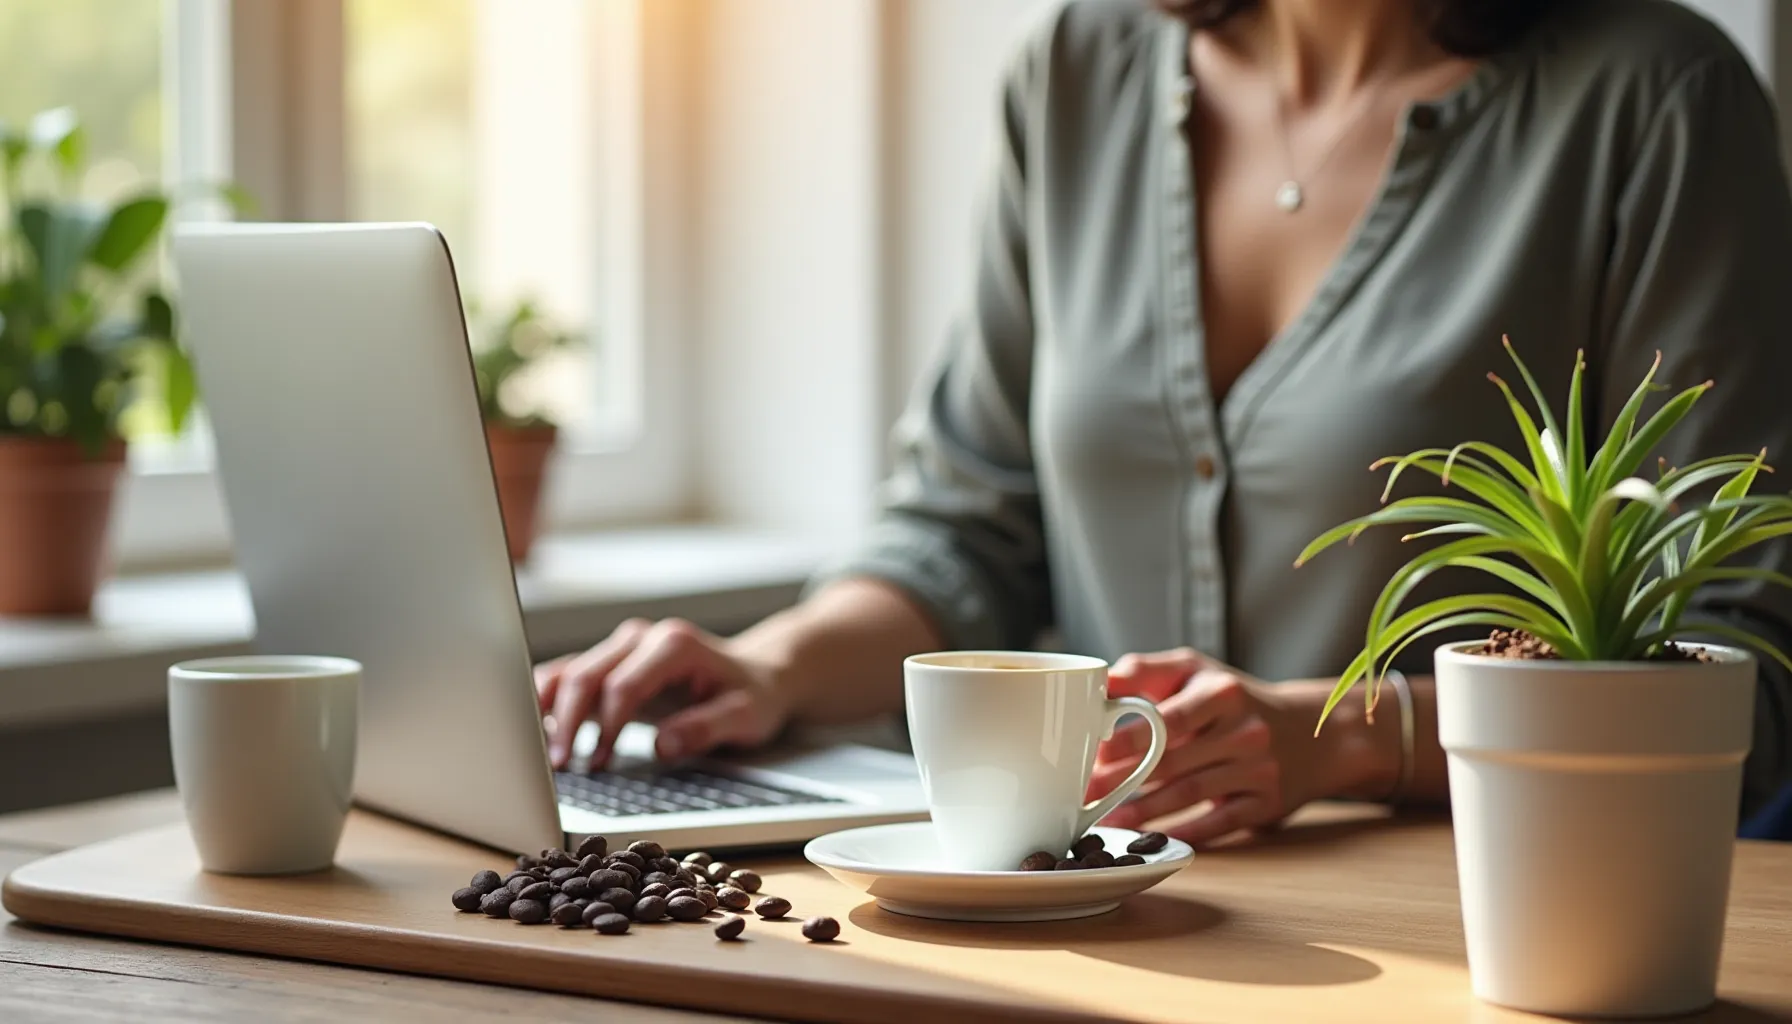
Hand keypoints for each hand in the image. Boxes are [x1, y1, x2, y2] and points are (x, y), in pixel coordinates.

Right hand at [534, 618, 791, 768]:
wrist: (756, 675)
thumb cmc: (752, 696)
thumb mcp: (746, 716)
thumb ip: (706, 728)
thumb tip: (663, 745)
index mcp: (674, 645)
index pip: (624, 684)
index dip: (607, 726)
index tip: (598, 764)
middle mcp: (642, 638)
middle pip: (587, 674)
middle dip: (568, 722)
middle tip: (559, 768)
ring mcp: (622, 647)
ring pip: (569, 671)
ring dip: (549, 710)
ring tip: (539, 752)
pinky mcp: (611, 663)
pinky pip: (568, 675)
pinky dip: (548, 701)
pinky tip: (539, 732)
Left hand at [1087, 648, 1374, 846]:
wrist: (1313, 732)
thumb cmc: (1233, 699)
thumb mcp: (1196, 670)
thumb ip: (1146, 671)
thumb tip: (1100, 683)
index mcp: (1222, 692)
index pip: (1169, 717)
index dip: (1130, 737)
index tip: (1093, 751)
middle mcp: (1245, 730)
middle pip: (1174, 759)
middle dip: (1124, 779)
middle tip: (1084, 792)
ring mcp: (1259, 769)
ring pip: (1192, 793)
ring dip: (1146, 810)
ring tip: (1107, 818)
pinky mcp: (1267, 803)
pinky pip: (1219, 823)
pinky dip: (1185, 832)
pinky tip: (1152, 837)